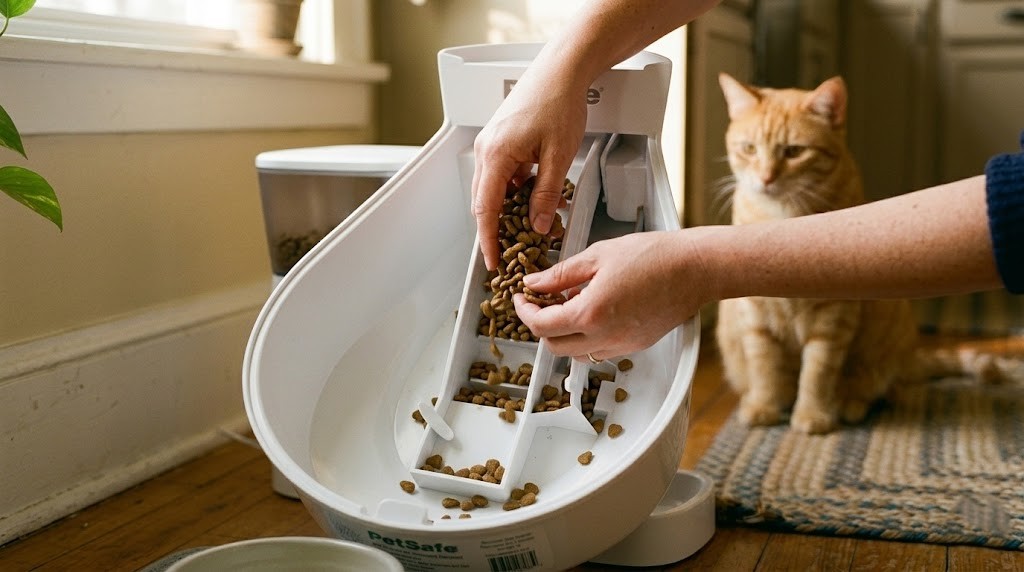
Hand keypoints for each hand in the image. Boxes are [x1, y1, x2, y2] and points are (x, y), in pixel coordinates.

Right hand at [471, 64, 587, 270]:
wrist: (561, 71)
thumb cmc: (558, 102)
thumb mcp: (558, 157)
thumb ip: (546, 195)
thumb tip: (538, 224)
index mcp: (496, 155)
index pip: (486, 210)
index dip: (489, 240)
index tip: (492, 261)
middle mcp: (487, 150)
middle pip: (485, 202)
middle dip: (497, 229)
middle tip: (511, 252)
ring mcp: (492, 143)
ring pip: (494, 188)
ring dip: (510, 208)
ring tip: (533, 223)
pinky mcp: (500, 139)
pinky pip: (502, 174)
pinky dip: (515, 190)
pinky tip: (535, 195)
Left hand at [513, 230, 709, 360]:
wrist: (695, 269)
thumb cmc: (654, 256)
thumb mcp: (598, 255)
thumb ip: (561, 274)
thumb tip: (534, 282)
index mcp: (590, 313)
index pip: (541, 325)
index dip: (524, 311)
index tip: (521, 298)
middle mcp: (604, 337)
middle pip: (554, 346)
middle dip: (540, 326)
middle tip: (539, 303)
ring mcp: (621, 345)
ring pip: (576, 354)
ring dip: (564, 336)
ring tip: (568, 307)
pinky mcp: (635, 347)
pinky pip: (600, 352)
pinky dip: (587, 339)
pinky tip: (593, 314)